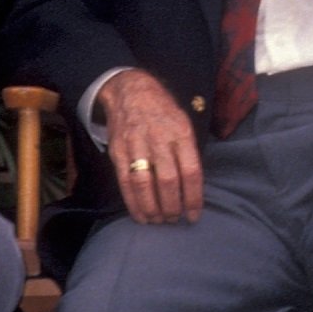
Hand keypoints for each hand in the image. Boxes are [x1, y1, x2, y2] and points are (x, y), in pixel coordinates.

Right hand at [102, 70, 204, 223]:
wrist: (131, 91)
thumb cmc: (163, 112)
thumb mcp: (184, 124)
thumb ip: (188, 153)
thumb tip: (194, 189)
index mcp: (180, 133)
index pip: (191, 171)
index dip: (193, 198)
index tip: (194, 216)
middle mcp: (159, 139)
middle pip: (168, 180)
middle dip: (172, 206)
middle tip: (175, 219)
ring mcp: (137, 144)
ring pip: (144, 184)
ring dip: (152, 208)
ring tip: (159, 220)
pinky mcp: (118, 151)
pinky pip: (125, 182)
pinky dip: (133, 203)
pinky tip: (141, 215)